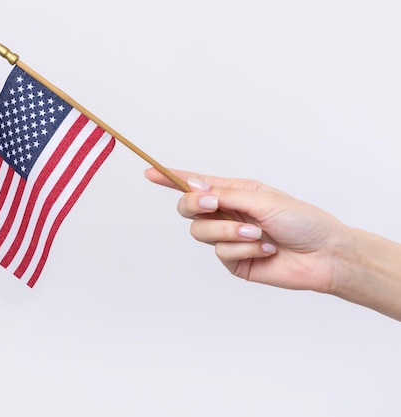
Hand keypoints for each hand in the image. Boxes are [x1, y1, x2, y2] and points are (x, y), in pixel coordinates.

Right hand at [145, 167, 350, 293]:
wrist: (324, 255)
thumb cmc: (302, 220)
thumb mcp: (262, 199)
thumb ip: (225, 195)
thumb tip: (193, 186)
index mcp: (234, 193)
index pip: (196, 185)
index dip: (171, 179)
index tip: (150, 173)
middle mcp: (227, 215)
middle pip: (188, 209)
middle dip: (195, 205)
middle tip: (211, 205)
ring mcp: (228, 239)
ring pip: (202, 233)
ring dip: (229, 232)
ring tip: (257, 234)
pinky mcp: (234, 262)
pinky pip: (221, 254)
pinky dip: (242, 250)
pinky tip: (264, 250)